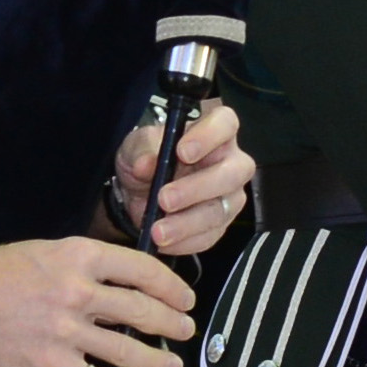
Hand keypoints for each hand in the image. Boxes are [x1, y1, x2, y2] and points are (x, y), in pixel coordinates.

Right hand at [0, 233, 193, 366]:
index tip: (184, 298)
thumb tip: (126, 279)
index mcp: (78, 257)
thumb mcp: (43, 251)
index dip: (172, 286)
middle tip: (185, 331)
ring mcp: (67, 332)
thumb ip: (84, 263)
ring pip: (130, 350)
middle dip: (173, 323)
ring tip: (173, 365)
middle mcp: (78, 292)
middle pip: (144, 310)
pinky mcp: (53, 366)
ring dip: (160, 361)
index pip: (143, 270)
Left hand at [119, 98, 248, 259]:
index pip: (226, 124)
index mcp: (214, 132)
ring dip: (187, 223)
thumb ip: (141, 150)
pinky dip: (185, 242)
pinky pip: (210, 236)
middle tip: (164, 198)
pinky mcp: (220, 224)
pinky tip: (165, 243)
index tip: (182, 152)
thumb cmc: (145, 157)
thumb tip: (146, 163)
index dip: (209, 137)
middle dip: (197, 189)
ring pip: (220, 210)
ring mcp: (229, 195)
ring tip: (158, 230)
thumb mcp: (135, 147)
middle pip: (232, 173)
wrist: (136, 190)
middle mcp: (230, 162)